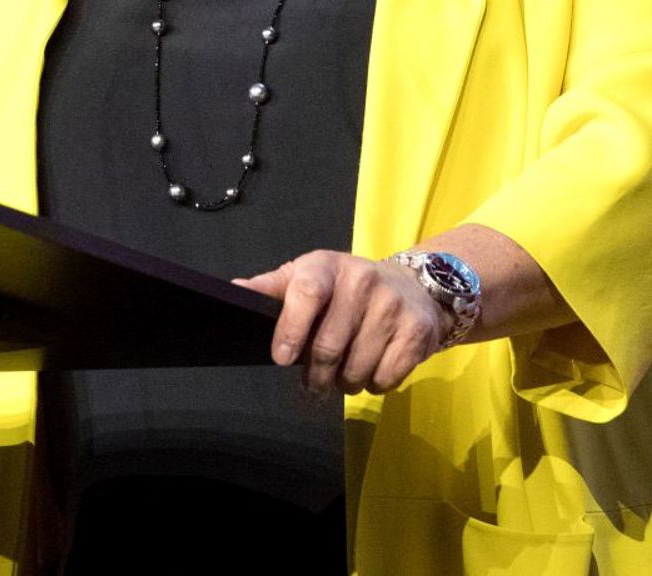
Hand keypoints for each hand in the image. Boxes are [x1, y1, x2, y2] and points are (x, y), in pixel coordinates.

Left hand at [235, 250, 449, 394]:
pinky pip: (386, 377)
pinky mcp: (417, 331)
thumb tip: (234, 293)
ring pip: (357, 369)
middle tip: (312, 386)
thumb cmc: (345, 288)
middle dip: (315, 377)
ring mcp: (393, 306)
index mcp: (328, 266)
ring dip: (345, 384)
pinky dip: (374, 385)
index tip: (281, 358)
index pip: (308, 292)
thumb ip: (271, 288)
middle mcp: (363, 280)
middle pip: (329, 346)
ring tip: (343, 375)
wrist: (412, 287)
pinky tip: (371, 370)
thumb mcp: (306, 276)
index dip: (292, 327)